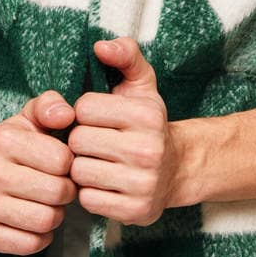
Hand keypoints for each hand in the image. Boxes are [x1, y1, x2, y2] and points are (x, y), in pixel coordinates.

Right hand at [0, 89, 77, 255]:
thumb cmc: (13, 145)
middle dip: (66, 191)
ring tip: (48, 204)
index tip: (61, 164)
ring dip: (56, 215)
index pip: (62, 159)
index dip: (69, 163)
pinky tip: (34, 221)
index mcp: (1, 140)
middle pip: (56, 192)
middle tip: (59, 187)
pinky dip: (41, 237)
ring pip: (45, 221)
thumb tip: (67, 115)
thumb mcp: (30, 117)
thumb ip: (51, 106)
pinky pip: (30, 245)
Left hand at [68, 38, 177, 225]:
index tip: (97, 117)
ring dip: (82, 167)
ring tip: (98, 161)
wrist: (177, 169)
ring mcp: (142, 183)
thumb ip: (125, 54)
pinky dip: (90, 192)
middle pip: (78, 141)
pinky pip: (87, 199)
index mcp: (146, 114)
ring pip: (79, 171)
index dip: (84, 112)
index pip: (83, 107)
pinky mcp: (135, 210)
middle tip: (95, 142)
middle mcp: (147, 149)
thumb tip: (99, 46)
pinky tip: (105, 183)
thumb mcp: (142, 83)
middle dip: (81, 140)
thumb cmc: (148, 123)